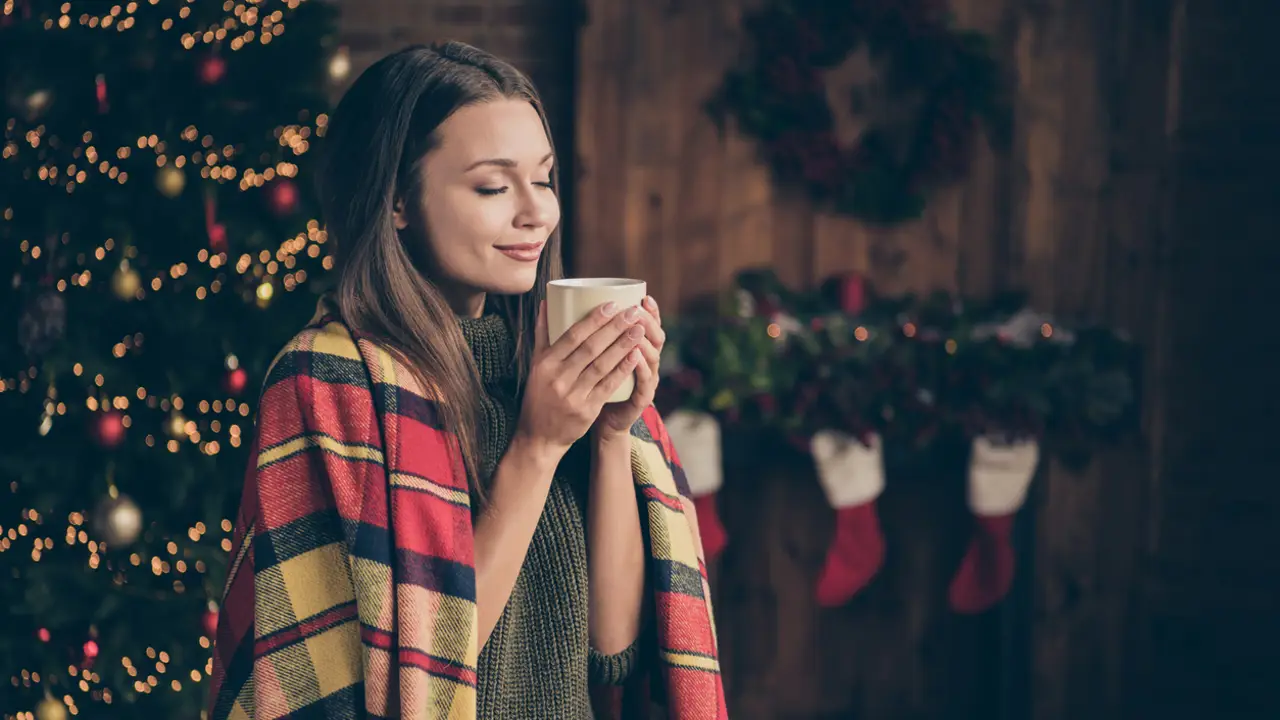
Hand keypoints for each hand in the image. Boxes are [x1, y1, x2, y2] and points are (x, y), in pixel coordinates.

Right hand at [514, 299, 645, 459]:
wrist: (539, 438)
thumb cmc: (539, 395)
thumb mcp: (535, 365)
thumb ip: (542, 334)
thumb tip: (547, 302)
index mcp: (544, 364)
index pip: (572, 336)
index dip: (594, 319)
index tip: (612, 304)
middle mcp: (558, 378)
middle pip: (590, 348)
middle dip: (614, 328)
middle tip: (633, 312)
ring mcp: (573, 395)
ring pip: (602, 365)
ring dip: (623, 346)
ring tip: (639, 330)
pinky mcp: (587, 410)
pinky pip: (608, 386)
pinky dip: (622, 370)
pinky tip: (635, 356)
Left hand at [595, 295, 664, 440]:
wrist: (602, 425)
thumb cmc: (593, 387)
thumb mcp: (593, 360)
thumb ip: (583, 337)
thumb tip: (551, 307)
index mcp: (638, 348)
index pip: (652, 326)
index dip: (651, 311)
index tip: (644, 296)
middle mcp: (647, 362)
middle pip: (655, 337)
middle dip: (645, 321)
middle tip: (635, 309)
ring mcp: (648, 380)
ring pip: (652, 356)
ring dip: (643, 341)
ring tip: (635, 327)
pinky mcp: (643, 399)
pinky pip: (645, 382)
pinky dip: (639, 368)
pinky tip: (635, 356)